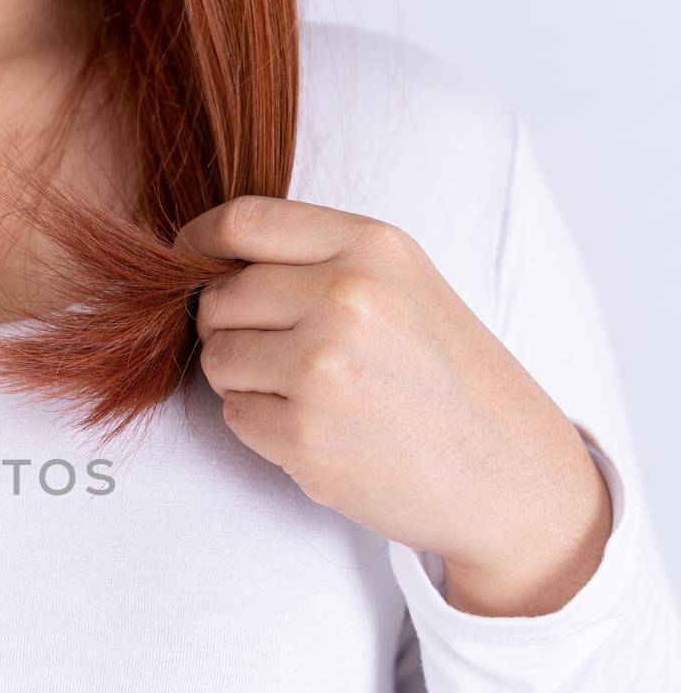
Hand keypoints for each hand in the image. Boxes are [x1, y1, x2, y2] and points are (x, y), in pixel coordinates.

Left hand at [179, 196, 610, 616]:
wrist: (506, 471)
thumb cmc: (446, 375)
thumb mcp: (402, 283)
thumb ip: (316, 260)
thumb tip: (206, 257)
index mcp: (371, 247)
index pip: (240, 222)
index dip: (197, 243)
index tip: (186, 261)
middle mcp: (344, 299)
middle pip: (216, 298)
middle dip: (229, 327)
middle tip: (281, 352)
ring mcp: (322, 370)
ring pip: (215, 358)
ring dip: (242, 378)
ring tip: (308, 391)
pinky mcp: (303, 437)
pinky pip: (233, 415)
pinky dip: (260, 424)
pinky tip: (318, 428)